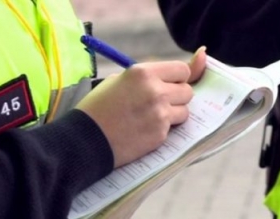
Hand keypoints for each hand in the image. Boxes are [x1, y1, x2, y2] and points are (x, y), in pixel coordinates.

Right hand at [76, 47, 205, 167]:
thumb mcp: (120, 80)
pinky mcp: (160, 135)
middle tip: (157, 102)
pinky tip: (144, 129)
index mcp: (143, 73)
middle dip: (176, 96)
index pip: (183, 69)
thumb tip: (194, 61)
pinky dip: (163, 128)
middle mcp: (155, 91)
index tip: (168, 84)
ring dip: (173, 113)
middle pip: (187, 91)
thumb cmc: (99, 106)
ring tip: (150, 116)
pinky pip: (173, 128)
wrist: (85, 138)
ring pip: (185, 111)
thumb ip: (152, 74)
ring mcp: (159, 114)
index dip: (177, 77)